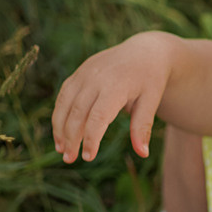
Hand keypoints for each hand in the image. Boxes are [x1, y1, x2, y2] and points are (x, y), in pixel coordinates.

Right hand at [53, 34, 171, 162]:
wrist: (145, 51)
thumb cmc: (150, 80)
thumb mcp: (152, 101)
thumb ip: (143, 127)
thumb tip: (142, 154)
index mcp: (116, 85)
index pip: (98, 116)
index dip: (91, 138)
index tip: (89, 157)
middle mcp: (96, 77)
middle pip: (78, 112)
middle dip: (71, 137)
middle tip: (69, 159)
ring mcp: (85, 73)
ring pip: (65, 103)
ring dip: (60, 128)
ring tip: (61, 150)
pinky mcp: (79, 73)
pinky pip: (64, 95)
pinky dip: (59, 114)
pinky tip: (61, 132)